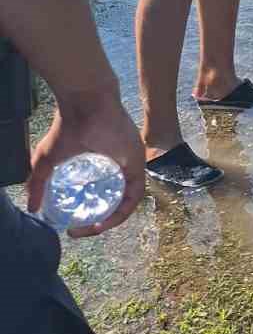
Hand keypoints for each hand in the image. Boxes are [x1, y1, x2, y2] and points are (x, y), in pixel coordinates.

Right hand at [27, 90, 145, 237]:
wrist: (86, 102)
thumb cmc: (67, 126)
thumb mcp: (46, 160)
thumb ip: (38, 184)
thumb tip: (33, 208)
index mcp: (103, 165)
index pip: (103, 197)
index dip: (91, 215)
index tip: (74, 228)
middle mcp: (119, 166)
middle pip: (114, 201)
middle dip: (100, 221)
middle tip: (80, 231)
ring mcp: (131, 163)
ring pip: (126, 201)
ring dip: (111, 220)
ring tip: (91, 229)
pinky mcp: (137, 161)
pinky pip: (135, 193)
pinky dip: (122, 210)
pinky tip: (105, 221)